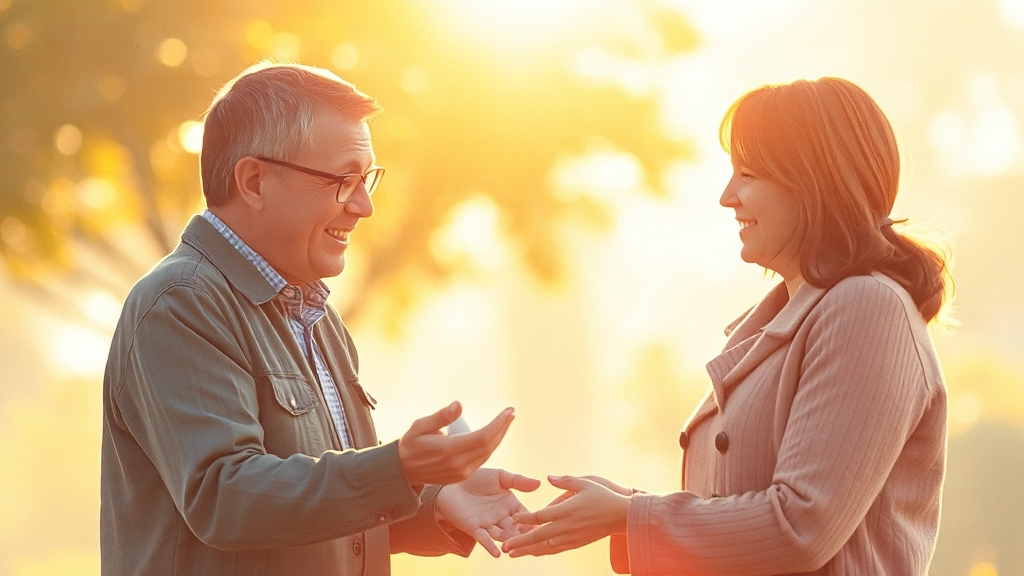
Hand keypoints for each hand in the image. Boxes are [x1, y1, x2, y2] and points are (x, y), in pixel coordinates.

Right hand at [399, 402, 514, 485]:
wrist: (403, 472)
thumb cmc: (410, 444)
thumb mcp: (419, 426)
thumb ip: (440, 416)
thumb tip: (459, 404)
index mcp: (449, 450)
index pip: (482, 436)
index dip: (498, 424)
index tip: (509, 411)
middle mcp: (459, 464)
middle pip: (489, 445)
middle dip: (502, 428)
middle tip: (511, 412)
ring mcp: (462, 472)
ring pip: (488, 453)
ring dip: (499, 436)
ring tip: (506, 420)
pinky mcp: (462, 476)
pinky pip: (482, 459)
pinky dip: (491, 445)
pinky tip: (495, 435)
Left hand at [436, 468, 541, 556]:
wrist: (452, 481)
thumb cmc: (477, 478)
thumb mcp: (499, 477)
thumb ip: (518, 481)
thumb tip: (539, 483)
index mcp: (511, 505)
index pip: (526, 516)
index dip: (534, 521)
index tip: (545, 526)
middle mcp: (502, 517)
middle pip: (516, 529)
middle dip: (523, 535)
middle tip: (533, 541)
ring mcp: (488, 524)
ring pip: (502, 536)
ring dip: (509, 541)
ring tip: (516, 546)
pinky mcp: (474, 528)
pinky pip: (484, 539)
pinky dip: (490, 547)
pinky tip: (497, 553)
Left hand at [502, 475, 631, 556]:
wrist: (622, 516)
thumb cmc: (603, 496)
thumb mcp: (585, 482)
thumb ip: (565, 481)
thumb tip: (548, 478)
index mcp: (567, 510)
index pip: (541, 516)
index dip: (525, 519)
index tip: (512, 520)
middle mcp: (568, 526)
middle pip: (539, 536)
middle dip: (520, 542)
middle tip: (505, 547)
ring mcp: (572, 537)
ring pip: (545, 547)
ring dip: (527, 551)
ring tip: (512, 554)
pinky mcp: (577, 543)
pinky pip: (556, 550)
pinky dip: (542, 552)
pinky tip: (532, 552)